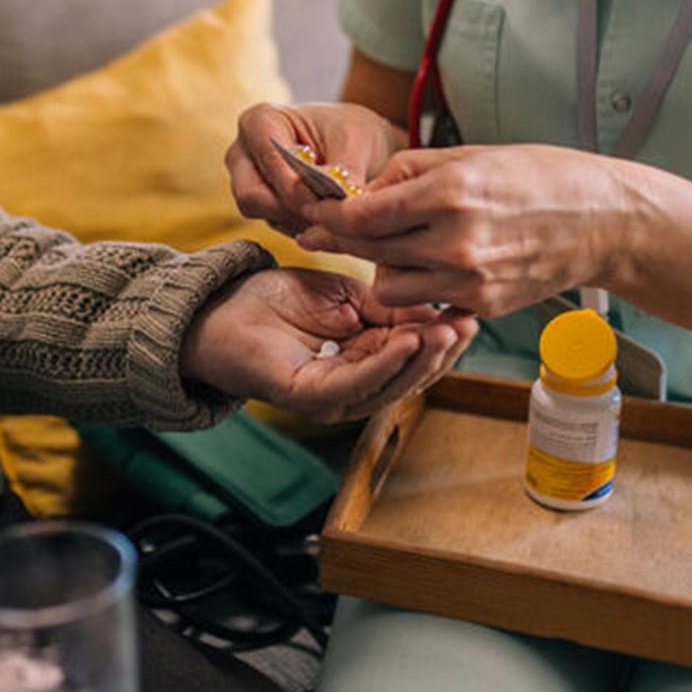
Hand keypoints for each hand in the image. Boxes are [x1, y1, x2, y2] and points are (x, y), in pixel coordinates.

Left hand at [180, 268, 477, 422]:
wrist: (221, 308)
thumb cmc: (275, 301)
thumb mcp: (344, 294)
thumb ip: (384, 306)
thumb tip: (432, 309)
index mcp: (365, 360)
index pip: (415, 355)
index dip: (444, 336)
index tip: (471, 310)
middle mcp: (354, 385)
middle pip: (411, 375)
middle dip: (442, 350)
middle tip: (468, 321)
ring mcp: (333, 396)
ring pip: (390, 384)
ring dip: (422, 358)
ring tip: (447, 330)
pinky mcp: (309, 397)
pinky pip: (356, 383)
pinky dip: (385, 364)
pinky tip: (408, 341)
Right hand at [226, 102, 402, 235]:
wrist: (355, 144)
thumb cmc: (348, 130)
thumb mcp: (354, 139)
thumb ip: (344, 168)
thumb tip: (337, 201)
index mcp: (258, 122)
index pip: (266, 158)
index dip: (292, 184)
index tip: (322, 199)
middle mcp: (244, 154)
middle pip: (251, 195)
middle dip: (291, 208)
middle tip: (327, 213)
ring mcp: (248, 183)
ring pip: (262, 214)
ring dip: (299, 220)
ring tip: (332, 213)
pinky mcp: (261, 207)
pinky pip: (276, 225)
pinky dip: (303, 227)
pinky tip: (326, 217)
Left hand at [296, 144, 643, 315]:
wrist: (602, 221)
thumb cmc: (537, 177)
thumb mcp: (470, 155)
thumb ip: (408, 173)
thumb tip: (360, 192)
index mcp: (450, 193)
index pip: (363, 215)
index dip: (329, 215)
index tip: (311, 211)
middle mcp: (456, 241)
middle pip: (370, 252)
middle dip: (342, 240)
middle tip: (321, 230)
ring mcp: (469, 279)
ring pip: (390, 288)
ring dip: (383, 269)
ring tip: (394, 248)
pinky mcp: (480, 305)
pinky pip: (427, 302)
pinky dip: (420, 286)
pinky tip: (429, 266)